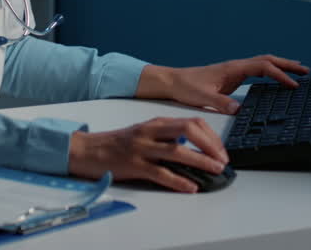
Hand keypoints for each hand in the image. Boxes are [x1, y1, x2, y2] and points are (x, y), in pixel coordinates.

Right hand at [69, 116, 228, 192]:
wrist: (88, 150)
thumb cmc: (119, 143)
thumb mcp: (145, 132)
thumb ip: (168, 136)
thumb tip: (196, 148)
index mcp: (156, 123)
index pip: (192, 122)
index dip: (211, 136)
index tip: (221, 150)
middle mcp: (151, 132)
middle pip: (188, 130)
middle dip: (210, 145)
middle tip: (222, 160)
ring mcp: (142, 148)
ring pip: (177, 152)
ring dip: (200, 162)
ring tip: (215, 170)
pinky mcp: (134, 165)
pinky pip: (161, 173)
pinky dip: (178, 181)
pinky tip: (190, 187)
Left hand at [136, 55, 310, 113]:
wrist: (172, 81)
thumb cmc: (186, 87)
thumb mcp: (203, 97)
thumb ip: (221, 103)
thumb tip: (239, 109)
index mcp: (233, 68)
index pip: (263, 67)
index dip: (280, 75)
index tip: (293, 85)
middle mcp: (236, 66)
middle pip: (268, 60)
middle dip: (287, 65)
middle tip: (306, 71)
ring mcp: (234, 70)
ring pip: (263, 63)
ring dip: (280, 66)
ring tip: (298, 71)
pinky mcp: (231, 76)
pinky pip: (256, 70)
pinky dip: (269, 72)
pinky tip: (274, 79)